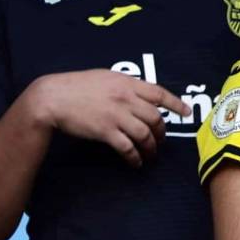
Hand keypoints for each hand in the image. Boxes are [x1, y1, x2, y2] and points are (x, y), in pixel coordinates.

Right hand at [23, 70, 189, 168]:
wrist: (53, 97)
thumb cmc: (76, 86)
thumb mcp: (104, 77)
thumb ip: (124, 86)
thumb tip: (140, 96)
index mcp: (126, 83)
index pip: (159, 93)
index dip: (176, 104)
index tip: (187, 112)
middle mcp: (125, 98)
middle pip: (155, 118)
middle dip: (161, 133)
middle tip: (160, 141)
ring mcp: (116, 115)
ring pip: (145, 135)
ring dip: (151, 148)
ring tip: (150, 155)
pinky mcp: (106, 131)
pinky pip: (128, 148)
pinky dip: (135, 157)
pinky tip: (136, 162)